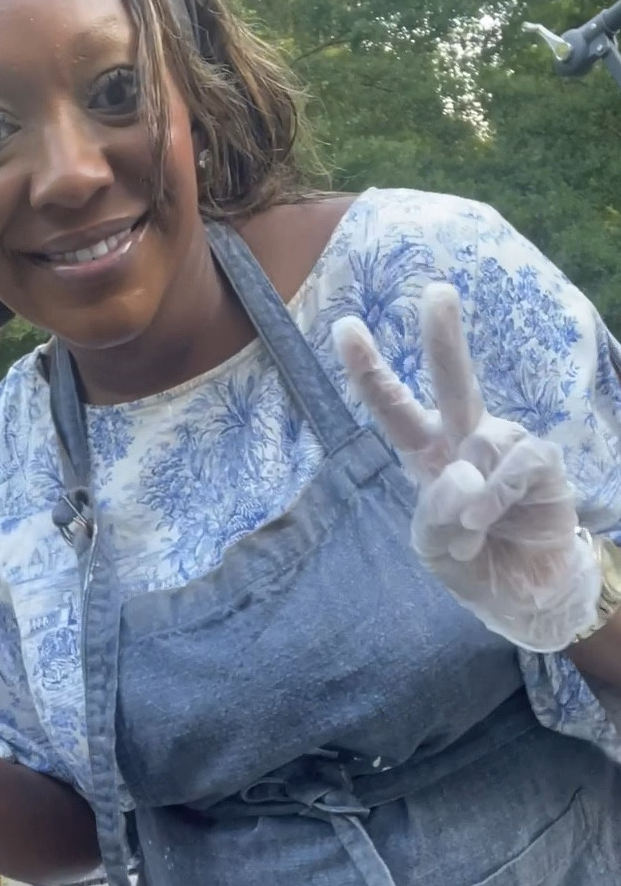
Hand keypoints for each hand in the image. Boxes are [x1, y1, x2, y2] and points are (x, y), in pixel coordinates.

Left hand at [333, 283, 600, 652]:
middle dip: (444, 337)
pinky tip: (488, 518)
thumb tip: (462, 474)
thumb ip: (433, 517)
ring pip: (482, 441)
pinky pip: (516, 461)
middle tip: (437, 290)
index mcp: (427, 456)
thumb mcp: (434, 550)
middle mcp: (466, 441)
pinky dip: (498, 492)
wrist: (526, 595)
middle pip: (453, 381)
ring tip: (472, 531)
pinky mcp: (541, 463)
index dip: (370, 370)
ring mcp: (505, 448)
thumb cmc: (475, 563)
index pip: (394, 408)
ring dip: (471, 493)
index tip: (344, 326)